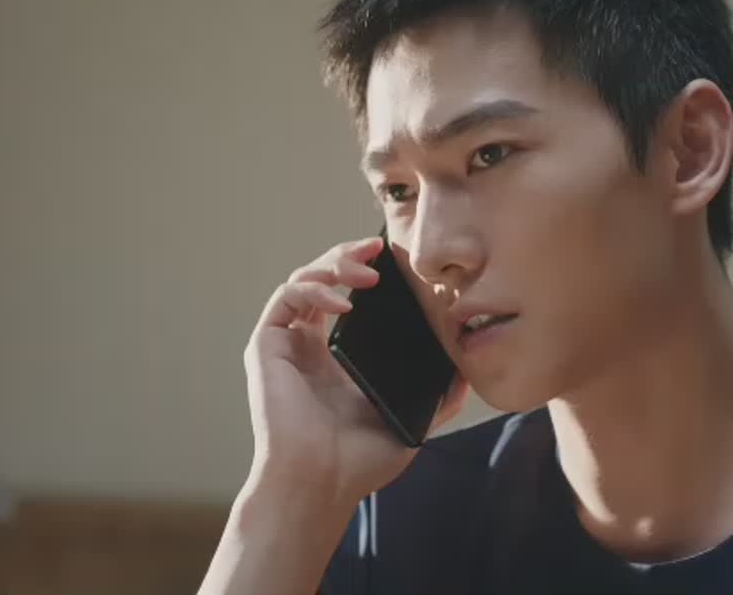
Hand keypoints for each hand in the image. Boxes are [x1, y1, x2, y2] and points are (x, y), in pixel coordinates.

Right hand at [241, 235, 468, 507]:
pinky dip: (314, 290)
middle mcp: (307, 345)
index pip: (348, 296)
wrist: (321, 484)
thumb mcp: (409, 422)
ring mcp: (286, 344)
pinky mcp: (267, 346)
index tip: (396, 259)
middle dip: (349, 254)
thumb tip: (465, 375)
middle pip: (323, 277)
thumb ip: (436, 398)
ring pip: (303, 279)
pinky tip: (344, 302)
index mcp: (335, 358)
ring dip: (334, 265)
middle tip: (379, 248)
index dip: (367, 271)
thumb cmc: (357, 463)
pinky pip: (286, 298)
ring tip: (367, 274)